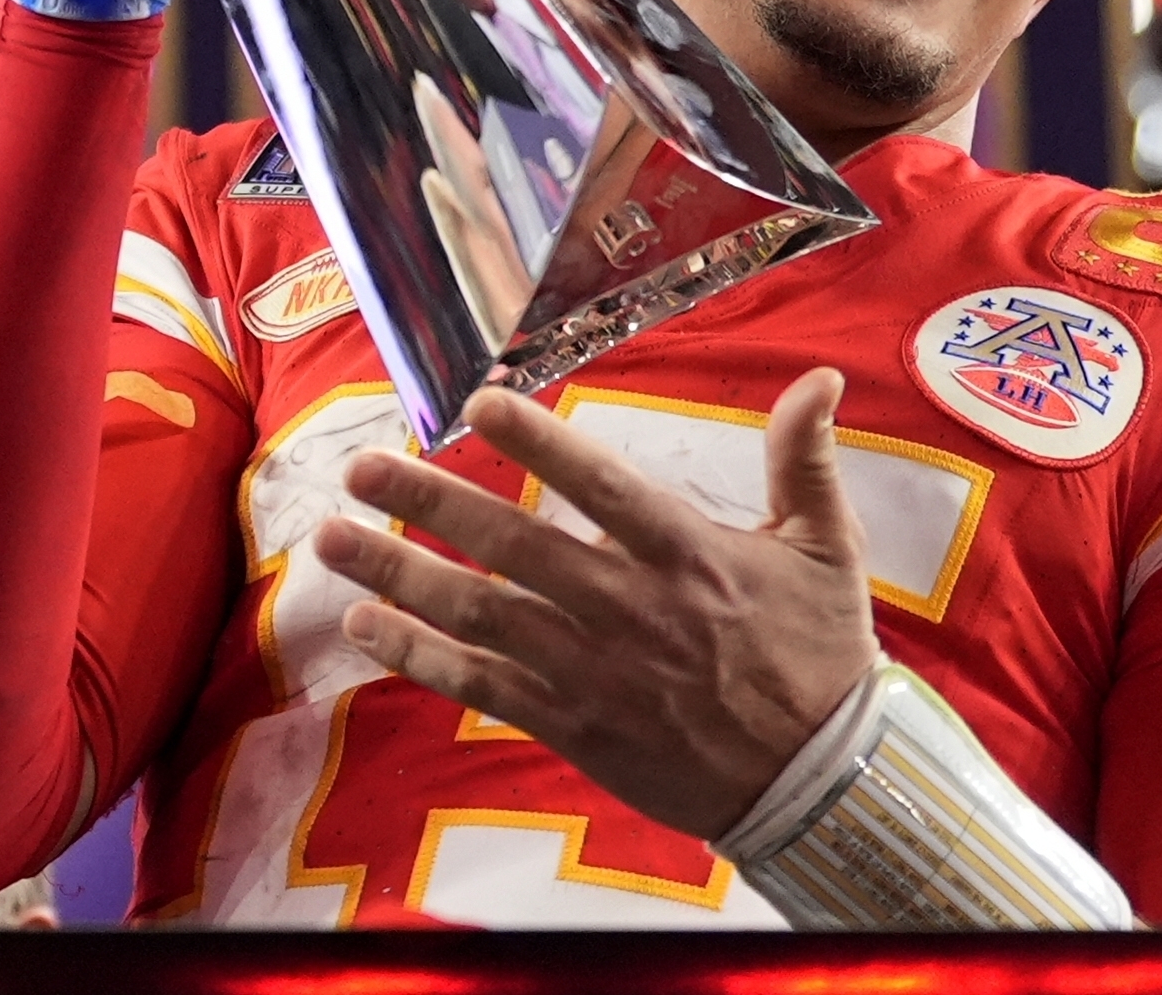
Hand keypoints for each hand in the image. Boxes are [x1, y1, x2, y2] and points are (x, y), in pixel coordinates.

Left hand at [314, 370, 881, 839]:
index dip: (537, 442)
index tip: (476, 403)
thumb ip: (808, 459)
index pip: (599, 486)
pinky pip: (481, 687)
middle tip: (361, 467)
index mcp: (688, 555)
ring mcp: (593, 671)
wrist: (815, 783)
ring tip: (331, 537)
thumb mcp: (830, 549)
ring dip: (399, 573)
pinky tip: (366, 627)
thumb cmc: (820, 656)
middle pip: (511, 547)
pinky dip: (419, 658)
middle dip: (429, 503)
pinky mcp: (572, 724)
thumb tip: (821, 377)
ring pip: (479, 615)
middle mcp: (628, 608)